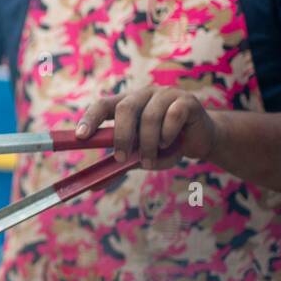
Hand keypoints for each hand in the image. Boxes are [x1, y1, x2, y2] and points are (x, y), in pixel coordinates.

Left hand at [76, 88, 218, 168]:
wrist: (200, 140)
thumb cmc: (164, 146)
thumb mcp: (140, 155)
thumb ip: (119, 165)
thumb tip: (93, 186)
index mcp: (127, 103)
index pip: (102, 105)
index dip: (89, 119)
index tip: (80, 137)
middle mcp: (143, 95)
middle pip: (125, 108)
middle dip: (121, 136)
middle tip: (121, 158)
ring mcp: (165, 95)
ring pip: (149, 117)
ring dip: (148, 144)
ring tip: (149, 160)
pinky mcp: (186, 101)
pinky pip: (173, 116)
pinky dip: (168, 134)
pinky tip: (169, 144)